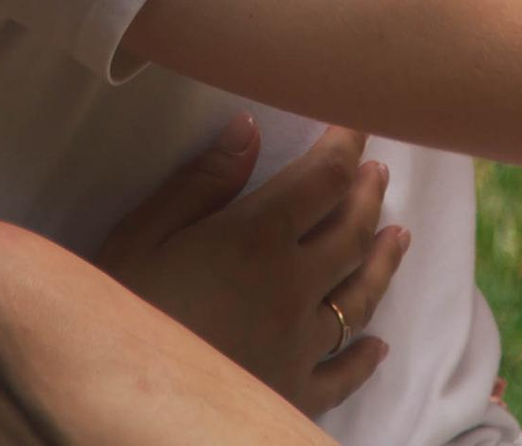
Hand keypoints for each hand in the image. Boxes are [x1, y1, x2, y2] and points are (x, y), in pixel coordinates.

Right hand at [93, 118, 406, 417]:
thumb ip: (203, 181)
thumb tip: (250, 127)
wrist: (125, 403)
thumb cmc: (123, 310)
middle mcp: (293, 287)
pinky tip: (378, 346)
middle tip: (379, 171)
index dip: (348, 142)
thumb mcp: (144, 234)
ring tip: (398, 236)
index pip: (325, 176)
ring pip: (360, 297)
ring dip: (383, 261)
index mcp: (258, 237)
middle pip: (353, 231)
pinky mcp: (294, 395)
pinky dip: (365, 357)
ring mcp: (300, 346)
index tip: (358, 118)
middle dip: (370, 194)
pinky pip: (343, 375)